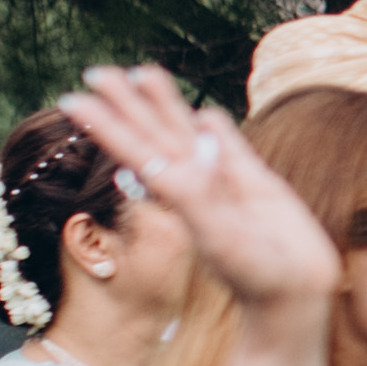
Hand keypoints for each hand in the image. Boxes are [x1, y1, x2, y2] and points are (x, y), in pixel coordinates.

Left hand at [67, 64, 340, 324]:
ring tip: (143, 72)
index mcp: (178, 194)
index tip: (72, 100)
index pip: (134, 149)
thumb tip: (191, 150)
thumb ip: (201, 195)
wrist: (294, 293)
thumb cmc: (257, 274)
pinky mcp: (256, 183)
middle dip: (126, 103)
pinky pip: (230, 146)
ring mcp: (223, 182)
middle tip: (96, 72)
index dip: (106, 124)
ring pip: (187, 133)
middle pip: (153, 133)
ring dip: (164, 104)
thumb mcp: (220, 238)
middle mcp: (195, 184)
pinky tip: (204, 116)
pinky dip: (215, 128)